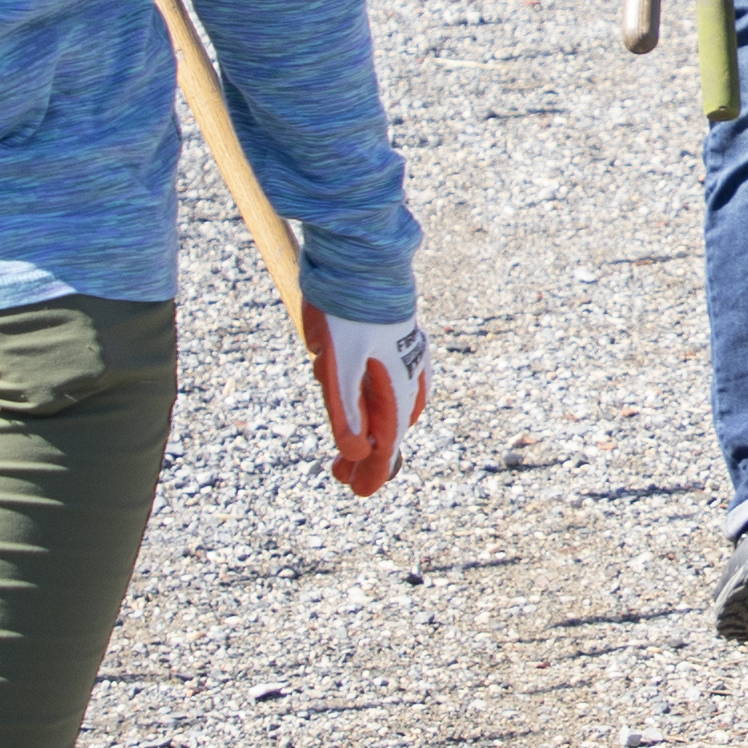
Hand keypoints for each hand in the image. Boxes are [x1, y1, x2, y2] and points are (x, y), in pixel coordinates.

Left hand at [303, 311, 425, 494]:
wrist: (364, 256)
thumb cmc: (347, 308)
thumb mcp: (338, 362)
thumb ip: (344, 409)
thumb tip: (354, 453)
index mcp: (395, 383)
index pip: (385, 443)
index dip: (373, 471)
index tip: (357, 491)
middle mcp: (408, 373)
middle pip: (390, 428)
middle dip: (367, 456)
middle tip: (343, 476)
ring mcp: (408, 354)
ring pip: (397, 404)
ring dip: (377, 429)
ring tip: (358, 448)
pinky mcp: (402, 337)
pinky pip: (403, 379)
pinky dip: (392, 400)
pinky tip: (387, 399)